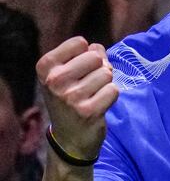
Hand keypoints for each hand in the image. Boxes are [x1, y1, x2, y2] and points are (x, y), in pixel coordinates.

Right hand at [36, 37, 117, 162]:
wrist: (69, 138)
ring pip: (106, 73)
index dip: (87, 53)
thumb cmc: (70, 99)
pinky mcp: (88, 110)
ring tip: (92, 96)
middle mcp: (54, 81)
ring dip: (105, 84)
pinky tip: (98, 105)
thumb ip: (84, 55)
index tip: (78, 69)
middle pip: (95, 57)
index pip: (79, 43)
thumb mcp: (67, 73)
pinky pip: (113, 90)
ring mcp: (70, 96)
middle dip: (99, 68)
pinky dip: (110, 96)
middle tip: (89, 84)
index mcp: (46, 67)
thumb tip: (98, 48)